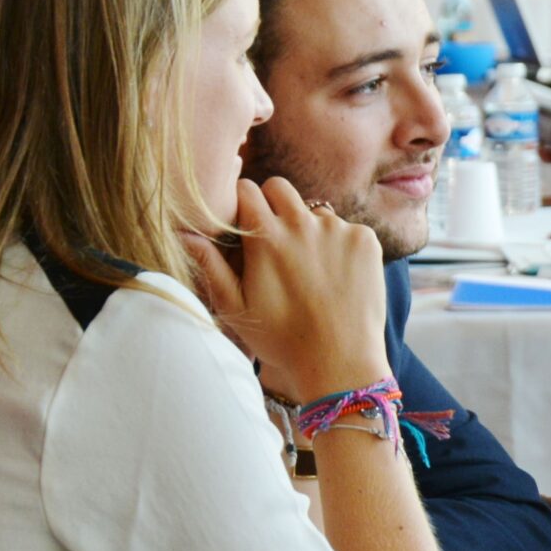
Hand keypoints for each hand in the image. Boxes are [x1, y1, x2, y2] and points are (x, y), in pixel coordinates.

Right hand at [183, 178, 390, 402]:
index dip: (243, 203)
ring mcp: (338, 230)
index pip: (247, 189)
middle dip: (273, 204)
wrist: (340, 362)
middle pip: (280, 188)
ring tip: (310, 270)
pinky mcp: (366, 240)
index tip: (245, 221)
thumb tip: (185, 234)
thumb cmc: (282, 340)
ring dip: (309, 229)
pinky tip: (338, 278)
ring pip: (316, 212)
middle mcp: (303, 224)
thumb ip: (210, 265)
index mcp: (266, 237)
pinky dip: (341, 245)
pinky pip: (348, 229)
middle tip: (274, 238)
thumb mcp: (236, 308)